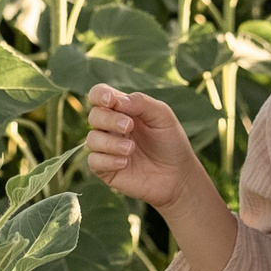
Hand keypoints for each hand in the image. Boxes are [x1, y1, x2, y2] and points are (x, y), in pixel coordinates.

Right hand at [84, 85, 200, 209]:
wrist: (178, 176)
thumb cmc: (171, 142)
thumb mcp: (162, 116)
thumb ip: (141, 103)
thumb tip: (116, 100)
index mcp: (122, 109)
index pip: (99, 94)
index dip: (99, 95)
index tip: (110, 101)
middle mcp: (111, 127)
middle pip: (94, 116)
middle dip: (109, 119)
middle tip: (129, 127)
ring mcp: (107, 148)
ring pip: (92, 139)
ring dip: (110, 142)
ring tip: (131, 149)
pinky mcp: (106, 170)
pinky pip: (93, 161)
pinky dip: (107, 160)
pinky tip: (125, 163)